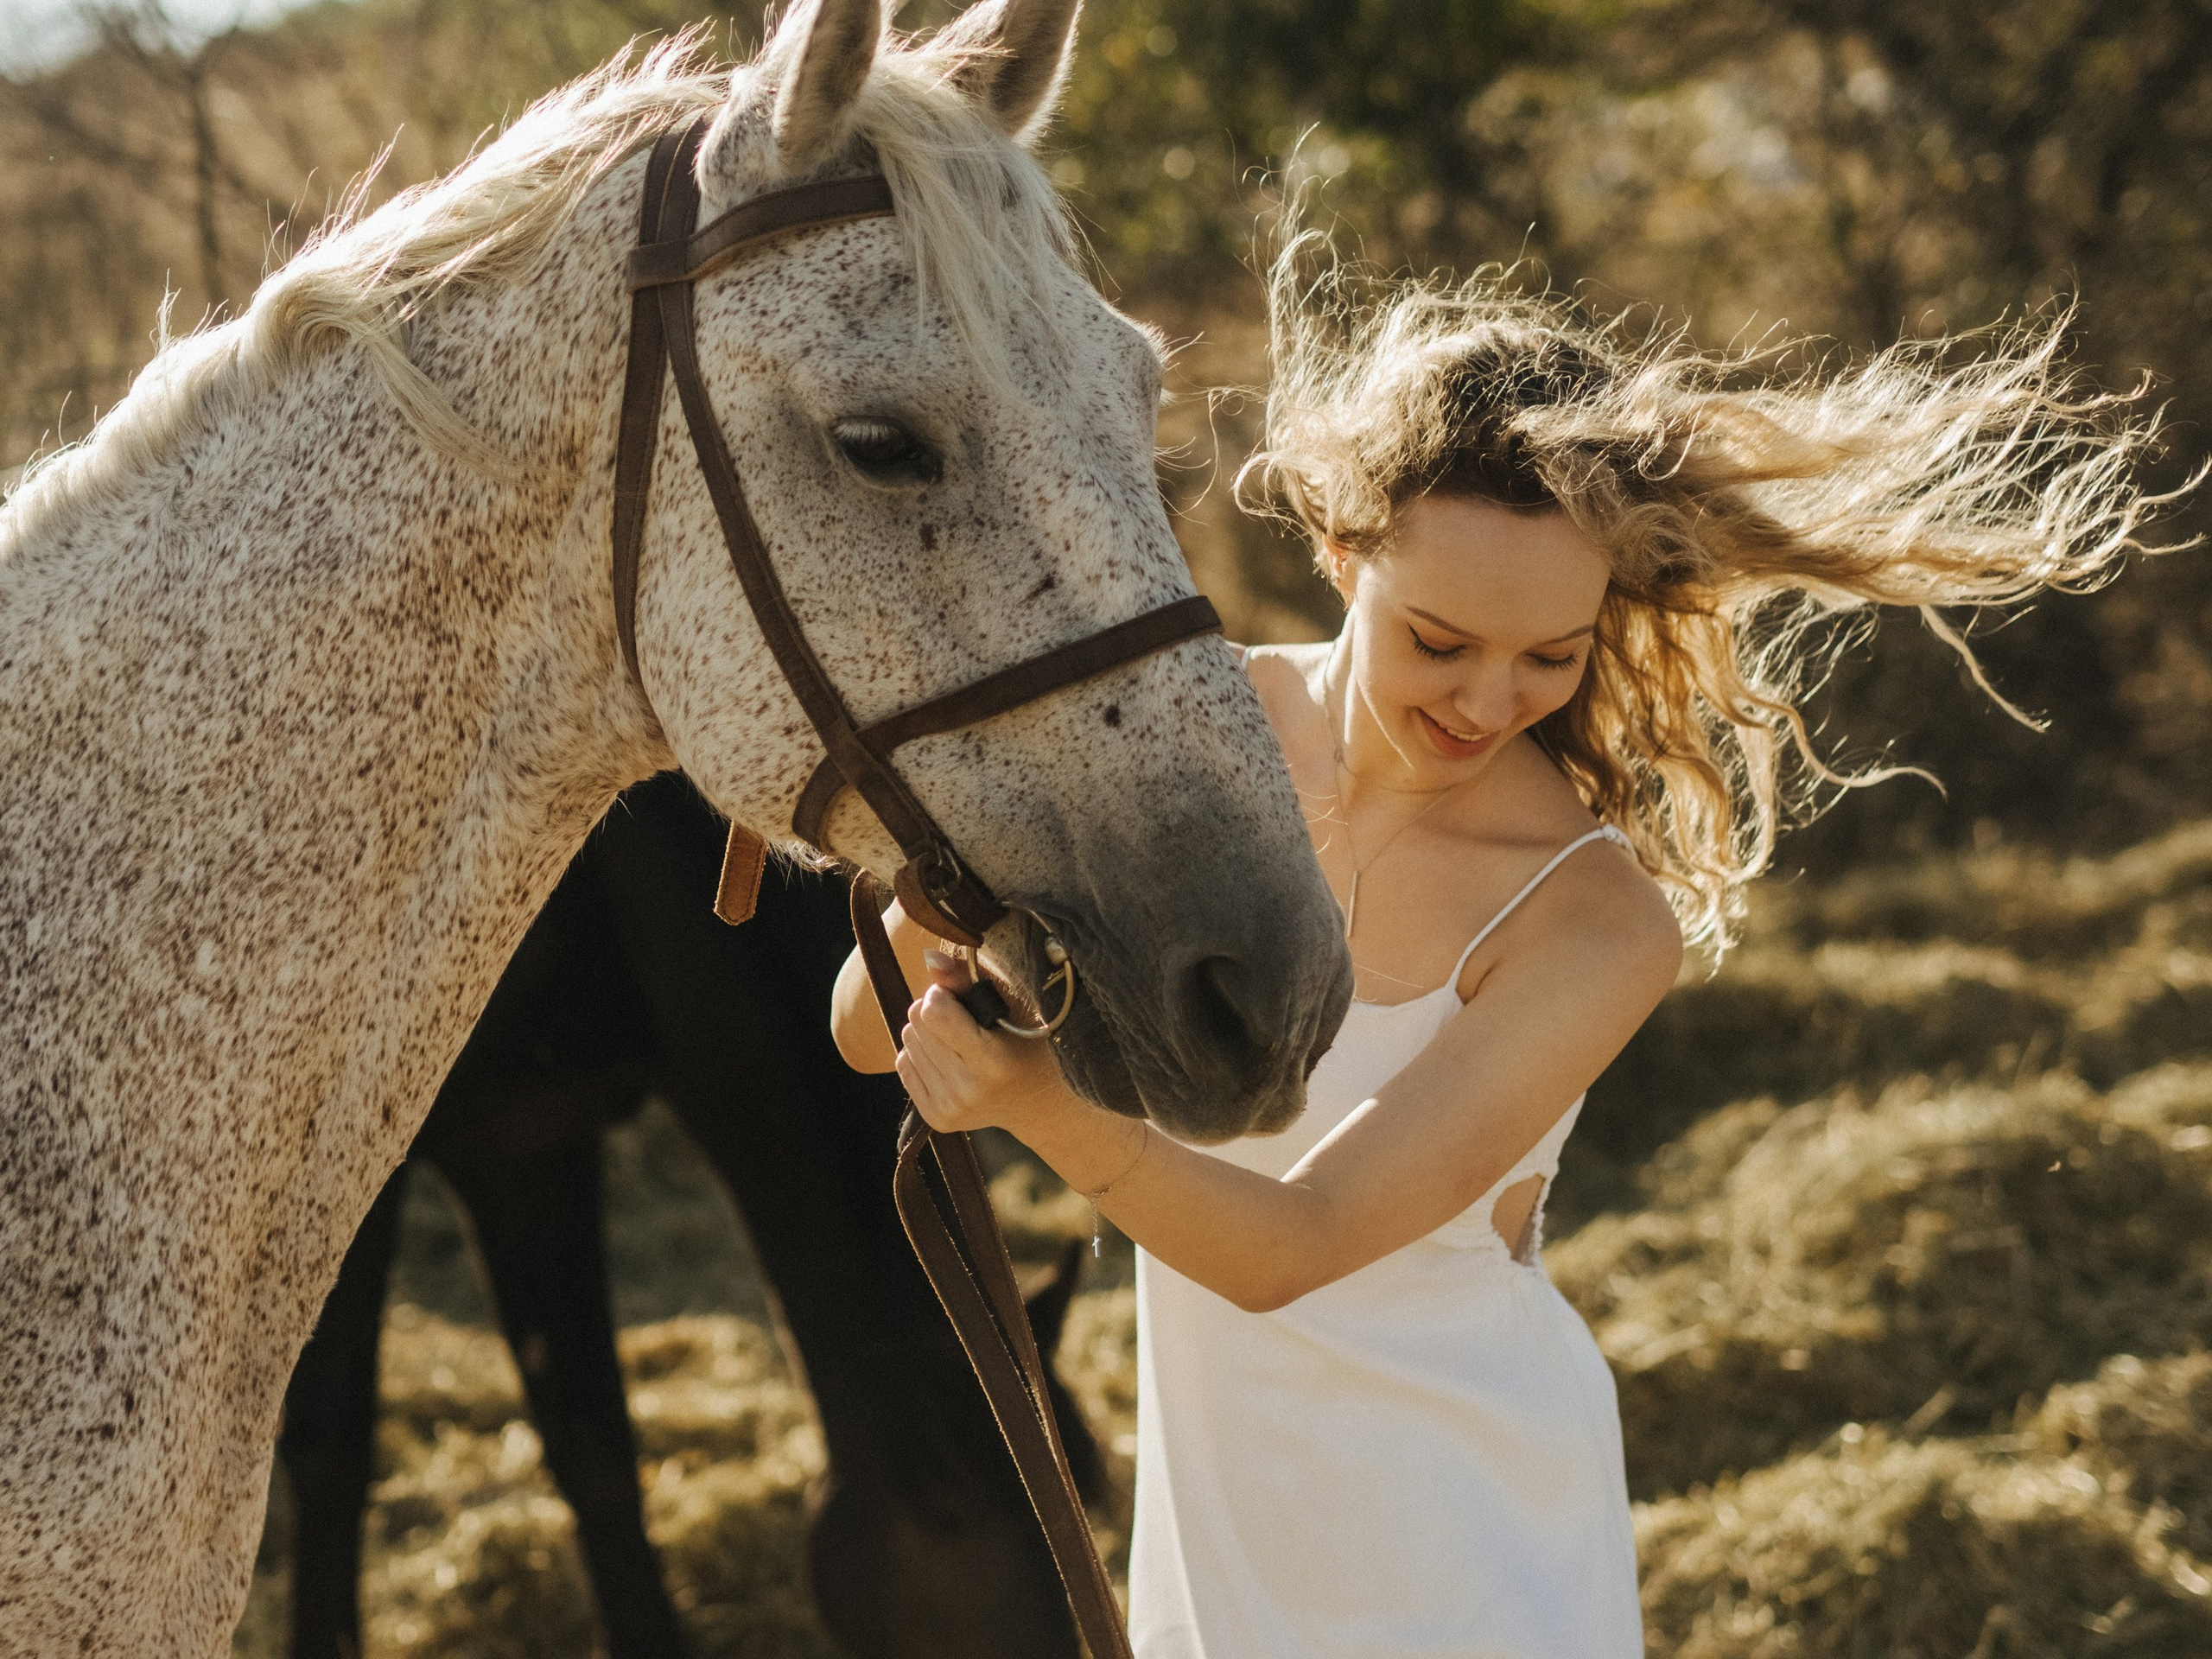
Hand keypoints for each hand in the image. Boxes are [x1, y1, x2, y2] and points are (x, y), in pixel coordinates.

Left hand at [895, 950, 1068, 1134]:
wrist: (1038, 1104)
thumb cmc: (1028, 1044)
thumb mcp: (1009, 1008)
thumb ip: (966, 980)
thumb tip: (929, 958)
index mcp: (991, 1061)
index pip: (932, 1012)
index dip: (943, 995)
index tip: (962, 1000)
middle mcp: (967, 1089)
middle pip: (916, 1024)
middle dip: (934, 1011)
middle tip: (963, 1021)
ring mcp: (949, 1107)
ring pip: (907, 1041)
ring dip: (927, 1033)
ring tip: (958, 1040)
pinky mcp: (935, 1117)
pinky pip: (903, 1064)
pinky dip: (921, 1054)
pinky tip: (949, 1059)